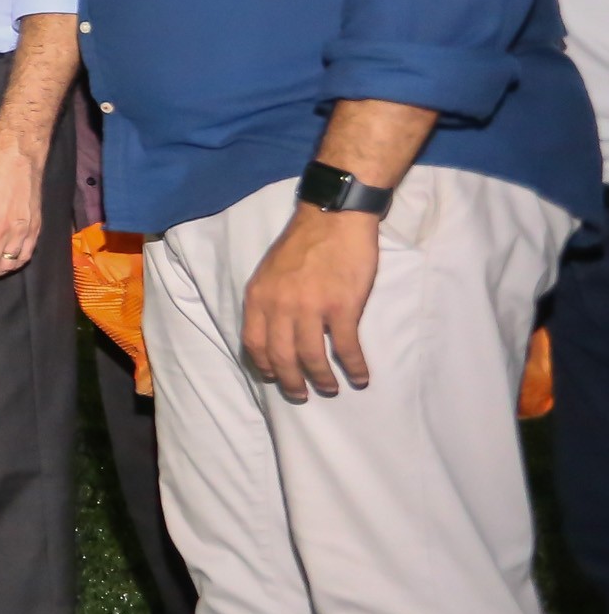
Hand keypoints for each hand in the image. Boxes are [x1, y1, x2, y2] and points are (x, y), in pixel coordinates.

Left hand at [243, 204, 380, 401]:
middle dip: (291, 382)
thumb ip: (269, 300)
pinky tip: (359, 377)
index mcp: (259, 297)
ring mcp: (311, 307)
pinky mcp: (341, 306)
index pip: (254, 343)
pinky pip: (346, 347)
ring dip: (321, 378)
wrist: (334, 217)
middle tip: (301, 395)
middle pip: (281, 357)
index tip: (274, 377)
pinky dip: (353, 366)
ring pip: (311, 357)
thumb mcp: (270, 271)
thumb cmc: (304, 243)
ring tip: (330, 388)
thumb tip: (274, 329)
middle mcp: (280, 305)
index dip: (264, 365)